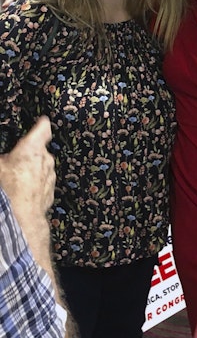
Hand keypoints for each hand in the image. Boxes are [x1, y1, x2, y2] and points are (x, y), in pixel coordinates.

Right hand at [0, 117, 54, 250]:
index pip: (42, 129)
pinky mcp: (50, 188)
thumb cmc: (8, 190)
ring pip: (40, 166)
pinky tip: (21, 190)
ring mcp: (50, 175)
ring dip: (30, 169)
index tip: (42, 121)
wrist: (22, 217)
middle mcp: (45, 159)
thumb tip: (3, 158)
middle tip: (12, 161)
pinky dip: (33, 182)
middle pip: (38, 150)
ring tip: (13, 179)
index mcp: (31, 149)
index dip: (41, 124)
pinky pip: (41, 180)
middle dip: (27, 154)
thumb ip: (2, 158)